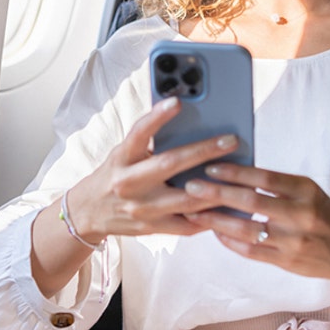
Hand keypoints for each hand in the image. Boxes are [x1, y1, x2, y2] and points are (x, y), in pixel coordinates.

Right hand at [64, 97, 243, 240]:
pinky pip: (188, 224)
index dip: (157, 116)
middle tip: (231, 140)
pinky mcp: (152, 228)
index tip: (178, 101)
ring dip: (216, 187)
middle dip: (204, 151)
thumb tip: (186, 119)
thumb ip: (148, 141)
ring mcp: (142, 208)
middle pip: (170, 164)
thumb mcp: (123, 153)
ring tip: (240, 175)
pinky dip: (210, 215)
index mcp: (122, 158)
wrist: (89, 212)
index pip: (139, 133)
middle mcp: (130, 182)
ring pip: (186, 199)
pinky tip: (228, 205)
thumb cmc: (114, 175)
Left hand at [182, 163, 329, 286]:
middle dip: (216, 194)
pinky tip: (215, 231)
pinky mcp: (286, 262)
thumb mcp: (309, 192)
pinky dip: (230, 240)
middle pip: (250, 202)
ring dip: (216, 220)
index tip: (210, 166)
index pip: (264, 177)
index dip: (235, 172)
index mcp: (306, 191)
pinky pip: (251, 250)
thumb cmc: (325, 215)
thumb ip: (278, 185)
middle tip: (190, 187)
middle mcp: (300, 215)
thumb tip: (236, 173)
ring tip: (193, 212)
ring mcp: (293, 241)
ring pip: (246, 229)